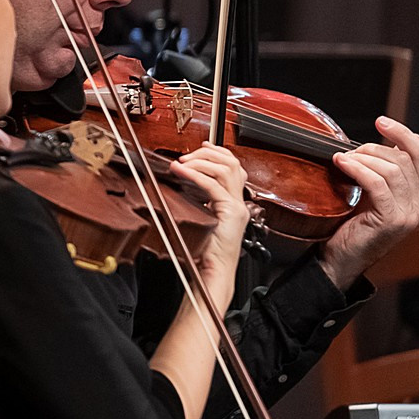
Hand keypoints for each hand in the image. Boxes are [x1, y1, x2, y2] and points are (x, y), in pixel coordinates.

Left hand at [169, 143, 249, 304]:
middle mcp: (238, 202)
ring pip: (227, 170)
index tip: (201, 147)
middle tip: (188, 155)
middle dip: (209, 155)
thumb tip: (179, 184)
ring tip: (183, 162)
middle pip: (232, 164)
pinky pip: (213, 186)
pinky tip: (181, 171)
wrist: (212, 271)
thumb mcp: (198, 219)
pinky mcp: (230, 213)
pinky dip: (195, 175)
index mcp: (233, 203)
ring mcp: (237, 207)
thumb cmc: (202, 251)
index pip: (232, 168)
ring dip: (202, 162)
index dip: (218, 154)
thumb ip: (195, 202)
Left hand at [317, 116, 418, 289]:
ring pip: (392, 170)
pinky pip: (377, 184)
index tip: (381, 121)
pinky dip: (358, 169)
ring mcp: (408, 214)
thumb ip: (380, 174)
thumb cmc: (349, 228)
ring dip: (363, 158)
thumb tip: (377, 144)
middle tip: (350, 150)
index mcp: (418, 197)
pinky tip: (342, 164)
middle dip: (374, 147)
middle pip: (405, 159)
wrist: (338, 261)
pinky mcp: (391, 220)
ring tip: (343, 158)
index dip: (402, 134)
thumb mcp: (369, 196)